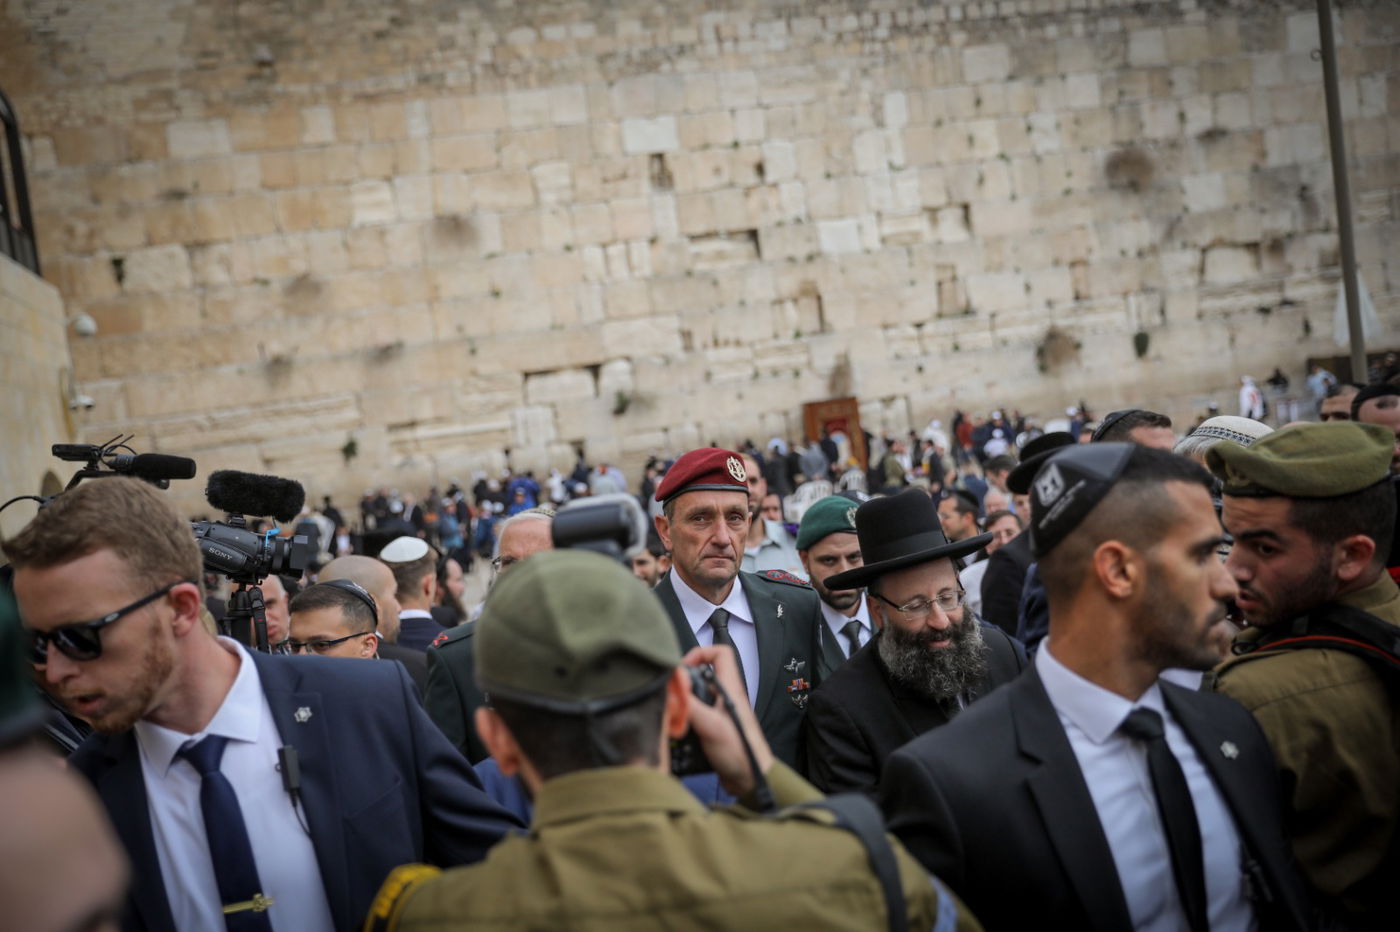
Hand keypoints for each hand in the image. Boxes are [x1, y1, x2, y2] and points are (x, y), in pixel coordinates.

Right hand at [682, 645, 773, 796]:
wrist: (750, 781)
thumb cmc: (741, 752)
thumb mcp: (711, 725)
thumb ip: (690, 703)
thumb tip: (672, 685)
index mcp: (730, 689)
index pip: (721, 653)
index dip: (701, 653)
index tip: (682, 668)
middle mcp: (725, 697)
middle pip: (702, 675)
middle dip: (684, 681)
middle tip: (671, 693)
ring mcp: (719, 713)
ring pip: (696, 696)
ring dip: (682, 702)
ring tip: (672, 713)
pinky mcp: (713, 728)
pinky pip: (694, 715)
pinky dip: (684, 719)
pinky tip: (677, 730)